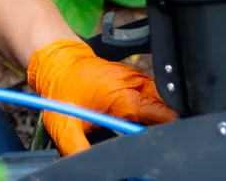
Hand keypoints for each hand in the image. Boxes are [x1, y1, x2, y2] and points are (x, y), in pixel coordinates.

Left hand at [27, 39, 175, 154]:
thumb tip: (84, 164)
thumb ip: (78, 148)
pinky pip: (151, 92)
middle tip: (156, 139)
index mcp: (123, 97)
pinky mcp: (131, 78)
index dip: (167, 129)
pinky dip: (152, 105)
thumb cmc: (62, 88)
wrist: (58, 61)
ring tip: (149, 130)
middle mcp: (133, 84)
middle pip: (165, 106)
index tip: (164, 142)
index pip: (161, 114)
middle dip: (165, 123)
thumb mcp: (64, 125)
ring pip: (160, 97)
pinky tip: (143, 118)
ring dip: (159, 113)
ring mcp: (134, 78)